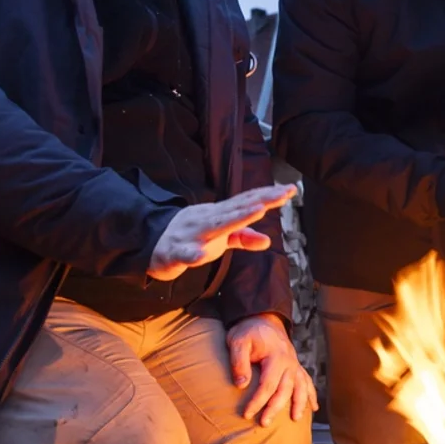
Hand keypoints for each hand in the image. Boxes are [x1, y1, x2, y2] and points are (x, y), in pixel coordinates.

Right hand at [148, 183, 295, 281]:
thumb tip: (267, 241)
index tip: (290, 189)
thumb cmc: (191, 237)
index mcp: (220, 215)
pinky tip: (201, 254)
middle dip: (261, 201)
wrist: (154, 244)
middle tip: (283, 193)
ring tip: (257, 210)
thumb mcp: (221, 238)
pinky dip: (192, 253)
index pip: (247, 202)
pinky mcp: (176, 251)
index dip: (269, 195)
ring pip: (215, 225)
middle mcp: (208, 219)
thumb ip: (242, 238)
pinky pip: (184, 253)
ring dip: (236, 218)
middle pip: (237, 208)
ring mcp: (192, 233)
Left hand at [228, 313, 316, 426]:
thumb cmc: (248, 331)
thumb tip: (242, 385)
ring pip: (301, 387)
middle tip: (264, 423)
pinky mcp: (296, 365)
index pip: (268, 384)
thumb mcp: (238, 342)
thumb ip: (239, 362)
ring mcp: (295, 364)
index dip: (258, 401)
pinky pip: (307, 381)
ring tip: (295, 419)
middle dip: (276, 408)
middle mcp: (289, 362)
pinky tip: (314, 408)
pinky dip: (311, 394)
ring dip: (299, 404)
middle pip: (285, 389)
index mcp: (276, 356)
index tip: (247, 414)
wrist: (262, 318)